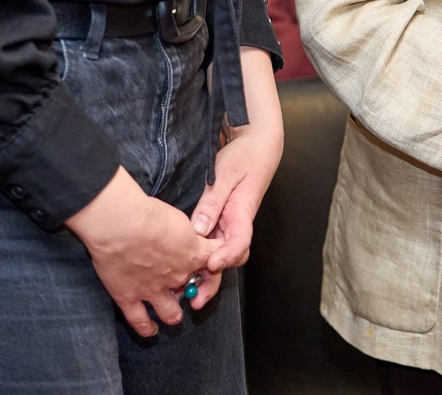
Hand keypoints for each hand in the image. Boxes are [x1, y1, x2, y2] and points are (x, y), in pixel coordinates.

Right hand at [66, 168, 221, 336]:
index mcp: (193, 254)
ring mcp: (153, 290)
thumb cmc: (147, 212)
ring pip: (171, 313)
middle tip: (183, 282)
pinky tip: (151, 330)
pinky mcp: (129, 297)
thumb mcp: (178, 217)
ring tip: (172, 313)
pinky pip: (140, 321)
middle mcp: (177, 276)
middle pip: (193, 288)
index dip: (215, 261)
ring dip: (173, 314)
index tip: (211, 261)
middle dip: (189, 285)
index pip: (215, 261)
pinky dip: (147, 328)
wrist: (119, 222)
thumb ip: (186, 234)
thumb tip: (188, 239)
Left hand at [185, 49, 283, 308]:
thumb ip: (213, 201)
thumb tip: (199, 229)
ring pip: (220, 255)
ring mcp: (229, 223)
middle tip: (194, 299)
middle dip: (212, 281)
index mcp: (243, 214)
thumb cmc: (245, 155)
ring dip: (205, 274)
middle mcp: (237, 224)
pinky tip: (184, 268)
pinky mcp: (221, 219)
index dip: (224, 257)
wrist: (258, 142)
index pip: (238, 244)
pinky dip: (201, 258)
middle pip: (228, 260)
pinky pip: (213, 244)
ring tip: (186, 292)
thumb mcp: (226, 173)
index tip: (209, 266)